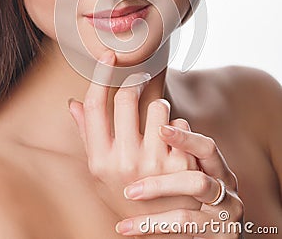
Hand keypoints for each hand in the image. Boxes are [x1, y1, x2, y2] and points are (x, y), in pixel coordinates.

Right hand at [68, 49, 200, 222]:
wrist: (160, 227)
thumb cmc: (126, 192)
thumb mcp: (100, 170)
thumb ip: (87, 135)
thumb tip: (73, 103)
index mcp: (100, 160)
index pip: (96, 106)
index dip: (102, 75)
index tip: (110, 55)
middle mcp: (125, 161)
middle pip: (127, 98)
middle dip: (134, 85)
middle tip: (139, 83)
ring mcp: (155, 163)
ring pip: (158, 106)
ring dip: (159, 107)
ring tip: (158, 122)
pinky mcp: (182, 164)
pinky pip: (181, 123)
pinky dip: (178, 127)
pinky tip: (174, 141)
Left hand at [115, 124, 243, 237]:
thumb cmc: (196, 216)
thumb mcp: (191, 188)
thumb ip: (178, 164)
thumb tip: (146, 136)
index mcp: (218, 170)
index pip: (203, 142)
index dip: (184, 134)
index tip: (160, 127)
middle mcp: (227, 184)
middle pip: (209, 152)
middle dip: (182, 142)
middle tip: (152, 138)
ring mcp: (227, 208)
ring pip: (197, 184)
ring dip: (160, 185)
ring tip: (130, 191)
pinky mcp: (219, 233)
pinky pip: (184, 222)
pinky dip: (152, 224)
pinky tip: (126, 226)